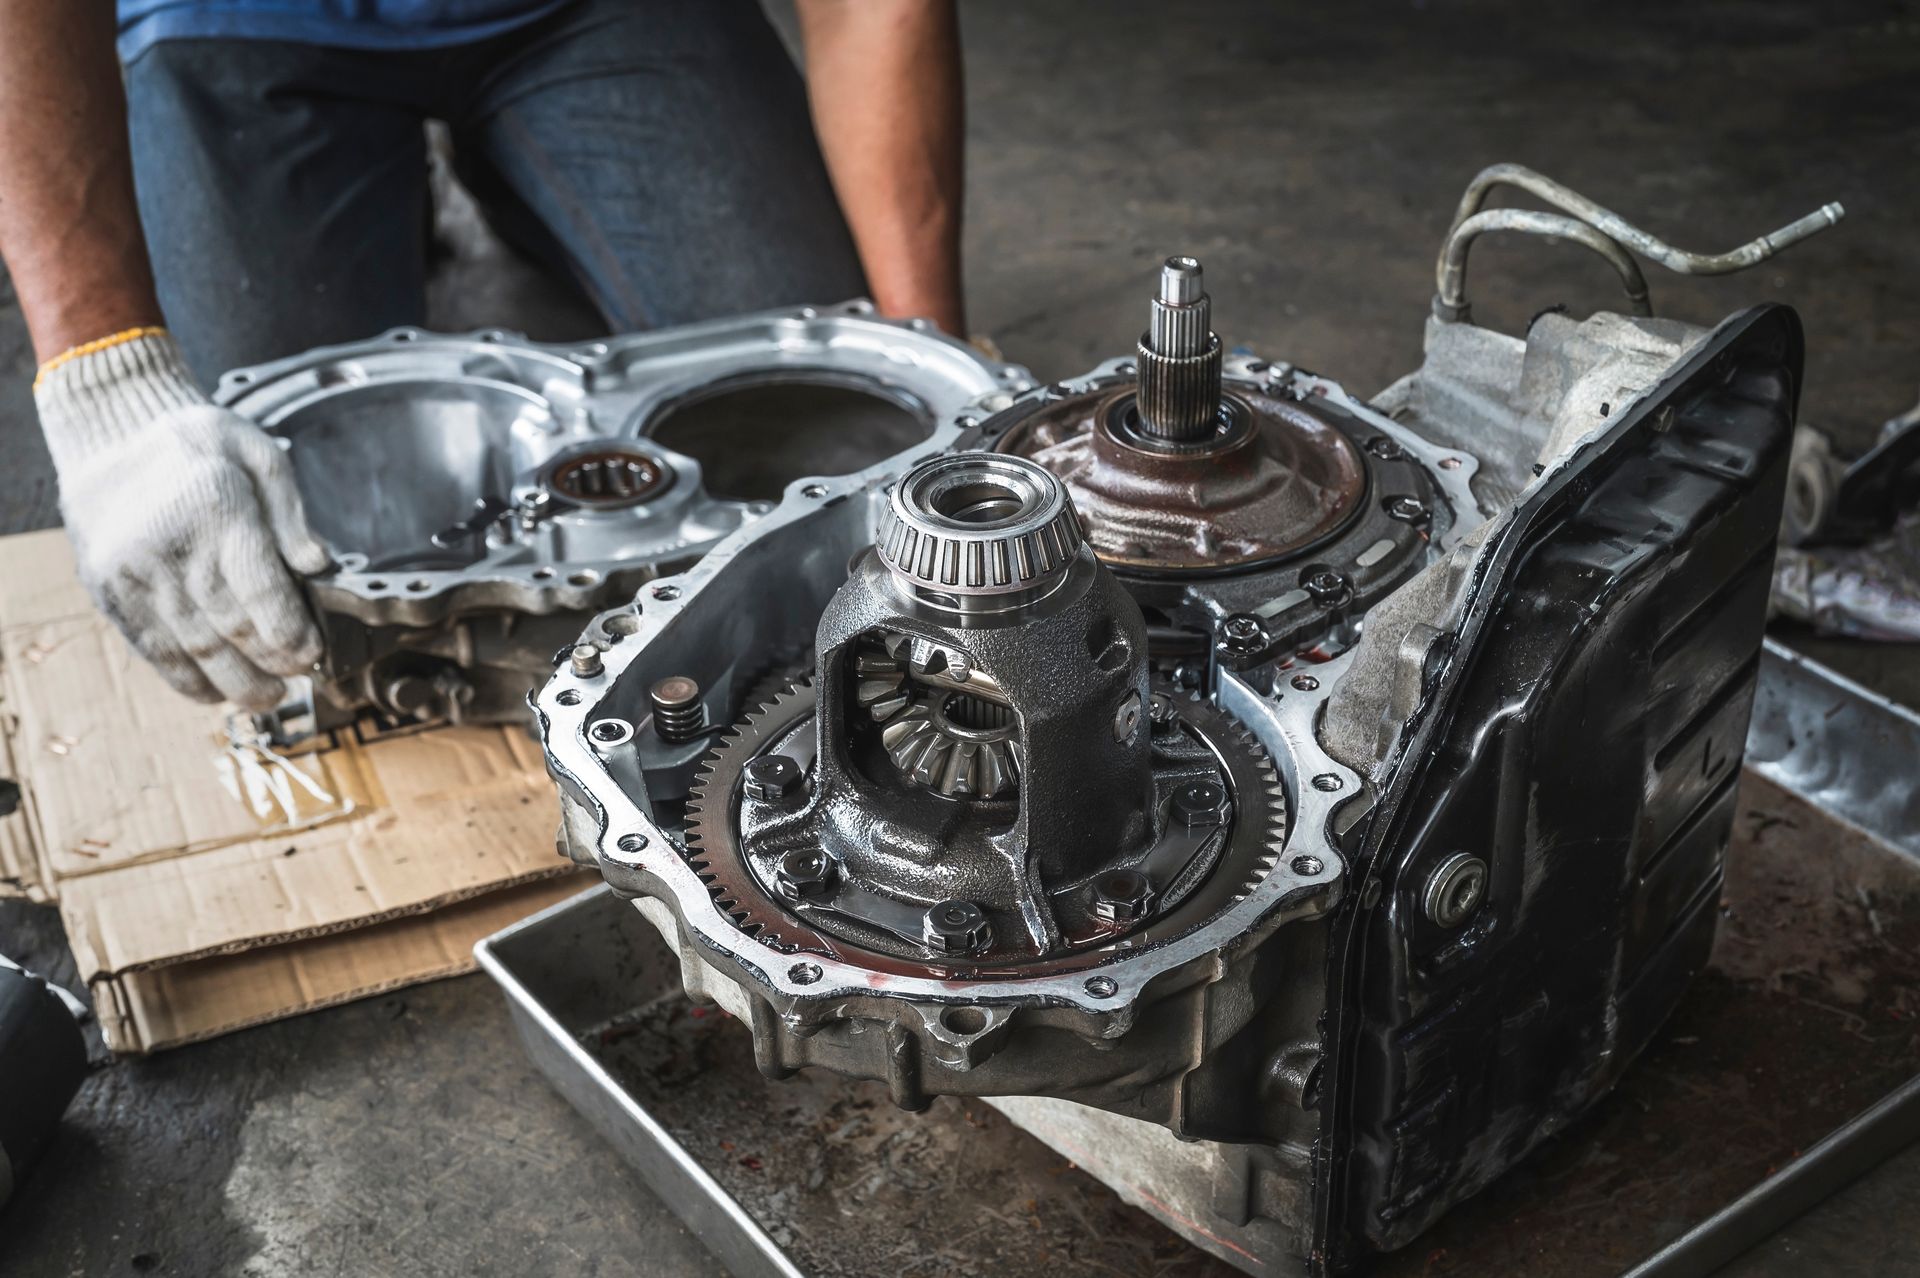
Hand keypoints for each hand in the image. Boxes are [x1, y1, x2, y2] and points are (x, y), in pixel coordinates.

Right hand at [35, 330, 331, 707]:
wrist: (110, 433)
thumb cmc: (196, 445)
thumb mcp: (258, 452)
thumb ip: (292, 511)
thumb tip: (320, 565)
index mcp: (214, 507)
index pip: (259, 589)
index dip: (290, 631)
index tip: (313, 652)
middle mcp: (170, 545)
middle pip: (230, 625)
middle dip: (271, 662)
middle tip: (299, 678)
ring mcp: (134, 573)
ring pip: (193, 647)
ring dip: (235, 682)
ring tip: (267, 697)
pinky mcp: (110, 592)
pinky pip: (152, 649)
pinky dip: (187, 678)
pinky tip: (215, 692)